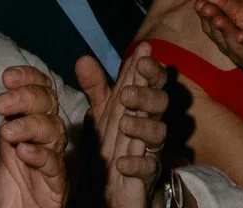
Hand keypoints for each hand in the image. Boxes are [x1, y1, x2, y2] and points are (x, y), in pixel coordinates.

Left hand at [0, 62, 69, 207]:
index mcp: (17, 129)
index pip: (35, 90)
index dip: (27, 78)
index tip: (7, 76)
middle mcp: (35, 140)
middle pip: (48, 104)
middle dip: (28, 97)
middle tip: (2, 102)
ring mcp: (46, 162)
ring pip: (55, 130)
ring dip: (33, 125)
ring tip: (8, 131)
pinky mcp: (54, 186)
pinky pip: (55, 165)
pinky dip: (41, 155)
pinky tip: (23, 152)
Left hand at [75, 48, 169, 207]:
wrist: (118, 190)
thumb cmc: (115, 143)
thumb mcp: (102, 115)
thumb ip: (95, 89)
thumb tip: (83, 58)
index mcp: (140, 106)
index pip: (152, 81)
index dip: (150, 67)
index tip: (142, 53)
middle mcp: (149, 123)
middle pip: (160, 102)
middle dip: (146, 94)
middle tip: (126, 93)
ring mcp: (150, 150)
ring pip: (159, 132)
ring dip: (143, 126)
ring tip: (124, 123)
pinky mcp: (147, 176)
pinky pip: (149, 168)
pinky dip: (137, 164)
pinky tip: (121, 163)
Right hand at [195, 0, 242, 95]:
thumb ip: (227, 4)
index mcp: (228, 35)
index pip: (212, 24)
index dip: (205, 12)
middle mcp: (234, 47)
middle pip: (220, 34)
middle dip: (211, 20)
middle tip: (202, 7)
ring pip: (235, 43)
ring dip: (226, 30)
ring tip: (218, 19)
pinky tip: (242, 35)